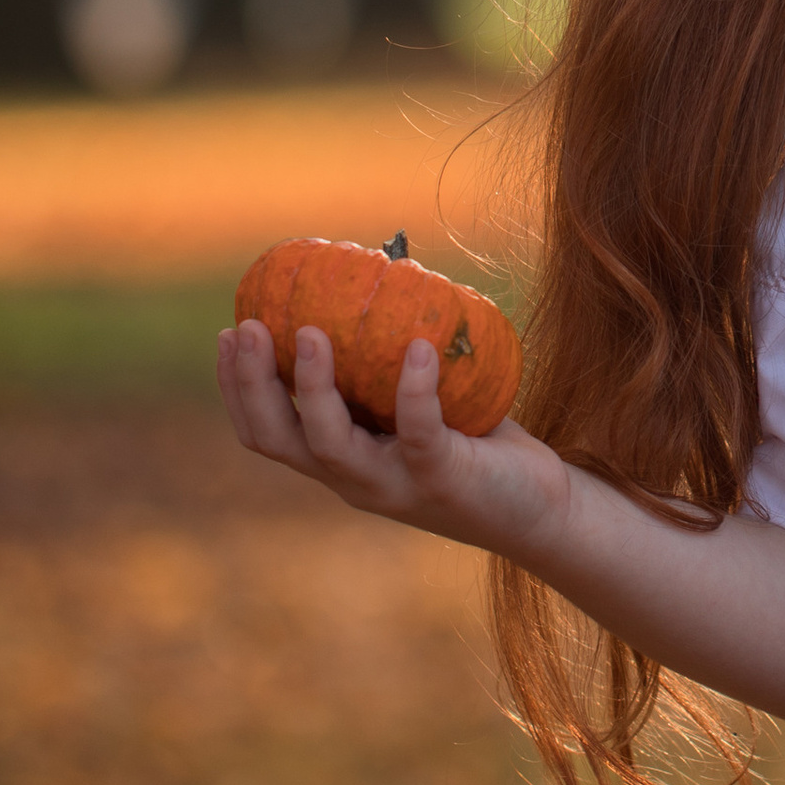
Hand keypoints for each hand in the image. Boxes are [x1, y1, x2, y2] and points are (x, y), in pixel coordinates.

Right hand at [216, 316, 784, 747]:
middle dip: (250, 385)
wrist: (554, 509)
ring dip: (314, 387)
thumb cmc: (492, 447)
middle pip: (276, 440)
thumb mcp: (435, 400)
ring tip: (313, 332)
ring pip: (330, 445)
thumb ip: (405, 361)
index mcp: (346, 458)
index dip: (239, 385)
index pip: (266, 429)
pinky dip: (414, 389)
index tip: (229, 328)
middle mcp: (358, 479)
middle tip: (245, 326)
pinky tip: (417, 344)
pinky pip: (420, 432)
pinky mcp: (448, 482)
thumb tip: (399, 275)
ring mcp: (398, 486)